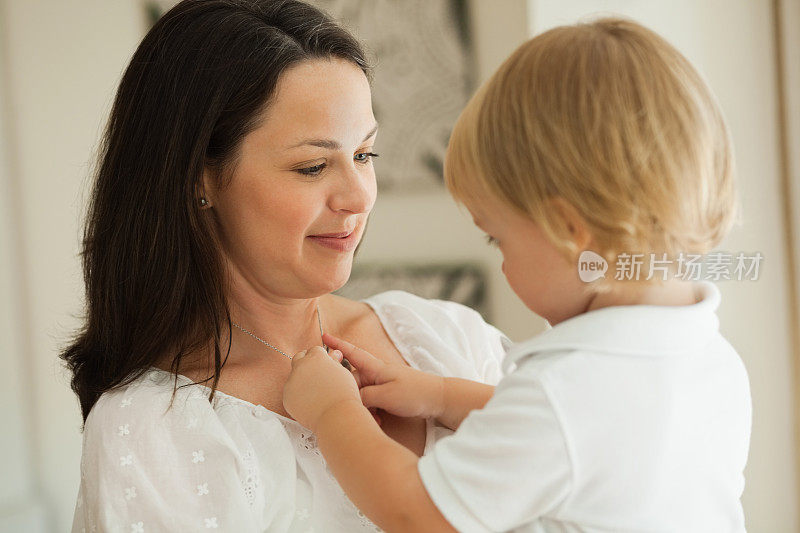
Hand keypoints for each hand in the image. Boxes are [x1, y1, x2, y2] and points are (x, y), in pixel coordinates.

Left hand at [283, 346, 363, 432]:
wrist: (336, 415)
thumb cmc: (343, 395)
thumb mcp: (343, 372)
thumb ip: (334, 362)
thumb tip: (333, 354)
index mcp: (316, 357)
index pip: (314, 350)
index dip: (320, 357)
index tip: (323, 365)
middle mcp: (301, 366)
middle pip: (299, 358)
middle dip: (306, 363)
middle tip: (315, 374)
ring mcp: (292, 381)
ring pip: (294, 377)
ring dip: (302, 381)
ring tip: (316, 394)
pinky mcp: (286, 397)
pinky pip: (291, 393)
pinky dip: (298, 396)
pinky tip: (310, 403)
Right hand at [322, 333, 444, 418]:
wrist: (438, 399)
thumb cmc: (415, 393)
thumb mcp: (385, 396)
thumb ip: (364, 396)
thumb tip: (350, 398)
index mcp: (375, 368)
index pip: (351, 353)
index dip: (336, 344)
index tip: (323, 337)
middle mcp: (376, 374)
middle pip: (352, 381)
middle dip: (351, 395)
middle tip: (356, 410)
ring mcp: (382, 384)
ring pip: (361, 395)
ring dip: (363, 407)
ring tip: (374, 419)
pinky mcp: (387, 395)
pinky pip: (371, 402)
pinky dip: (371, 411)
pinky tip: (378, 420)